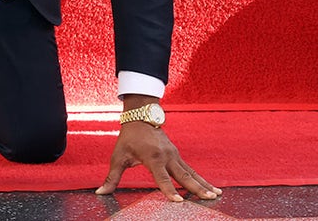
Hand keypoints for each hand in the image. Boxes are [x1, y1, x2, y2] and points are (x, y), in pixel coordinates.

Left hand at [95, 122, 220, 201]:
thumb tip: (100, 192)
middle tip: (210, 199)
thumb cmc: (129, 137)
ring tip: (216, 195)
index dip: (168, 191)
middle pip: (184, 176)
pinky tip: (210, 187)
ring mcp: (174, 155)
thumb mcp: (118, 156)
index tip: (177, 202)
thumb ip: (112, 177)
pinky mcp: (177, 155)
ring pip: (191, 173)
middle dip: (197, 189)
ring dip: (204, 184)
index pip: (162, 178)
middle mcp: (167, 156)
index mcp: (153, 157)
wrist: (142, 115)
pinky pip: (190, 169)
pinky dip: (200, 179)